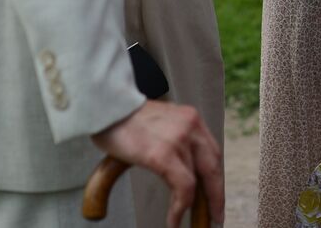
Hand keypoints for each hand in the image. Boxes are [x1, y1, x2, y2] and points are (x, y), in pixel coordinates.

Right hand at [93, 100, 224, 227]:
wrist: (104, 105)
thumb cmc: (123, 119)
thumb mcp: (159, 125)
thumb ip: (171, 143)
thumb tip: (174, 171)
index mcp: (190, 119)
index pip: (212, 153)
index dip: (215, 178)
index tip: (215, 197)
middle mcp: (190, 126)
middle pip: (213, 167)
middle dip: (216, 196)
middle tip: (216, 216)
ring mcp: (178, 139)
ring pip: (199, 181)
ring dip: (197, 207)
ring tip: (191, 223)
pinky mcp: (163, 154)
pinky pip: (183, 187)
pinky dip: (180, 207)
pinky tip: (173, 220)